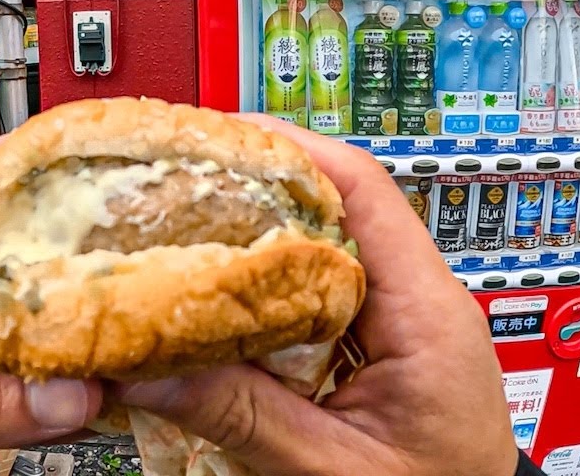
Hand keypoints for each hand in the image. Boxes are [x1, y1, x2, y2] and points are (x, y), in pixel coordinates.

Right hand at [118, 117, 516, 475]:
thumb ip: (244, 419)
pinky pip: (317, 291)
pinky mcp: (379, 342)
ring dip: (256, 235)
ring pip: (321, 248)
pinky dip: (265, 283)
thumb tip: (150, 371)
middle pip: (334, 208)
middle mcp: (421, 302)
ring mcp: (402, 320)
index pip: (364, 190)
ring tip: (184, 229)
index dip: (291, 150)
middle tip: (179, 183)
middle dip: (255, 188)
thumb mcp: (333, 473)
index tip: (223, 136)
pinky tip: (217, 294)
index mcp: (429, 315)